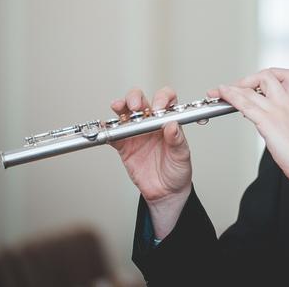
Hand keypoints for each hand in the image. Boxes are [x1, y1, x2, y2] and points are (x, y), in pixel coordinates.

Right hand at [110, 87, 191, 237]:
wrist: (166, 192)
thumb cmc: (178, 170)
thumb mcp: (182, 156)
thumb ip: (177, 140)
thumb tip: (172, 125)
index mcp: (168, 121)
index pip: (166, 99)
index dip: (161, 98)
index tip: (158, 109)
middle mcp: (151, 123)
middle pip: (141, 100)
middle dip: (135, 98)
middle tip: (136, 107)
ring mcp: (136, 133)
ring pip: (124, 113)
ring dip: (120, 107)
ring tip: (118, 107)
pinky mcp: (125, 146)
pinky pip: (114, 135)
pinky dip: (108, 130)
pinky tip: (106, 128)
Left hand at [211, 69, 288, 201]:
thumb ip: (282, 119)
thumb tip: (265, 118)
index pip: (285, 76)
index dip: (266, 76)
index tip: (253, 84)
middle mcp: (286, 102)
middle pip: (266, 76)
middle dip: (247, 79)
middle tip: (234, 88)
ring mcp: (276, 110)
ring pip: (251, 90)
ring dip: (231, 88)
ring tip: (219, 91)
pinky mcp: (268, 122)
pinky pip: (246, 104)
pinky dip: (232, 97)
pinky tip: (224, 96)